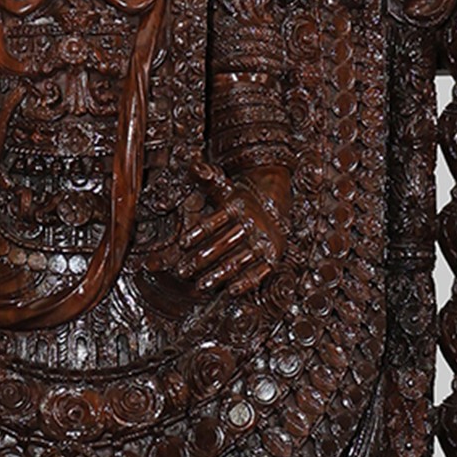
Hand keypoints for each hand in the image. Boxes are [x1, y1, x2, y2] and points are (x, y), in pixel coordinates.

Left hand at [175, 161, 286, 295]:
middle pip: (224, 243)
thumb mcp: (223, 186)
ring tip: (200, 285)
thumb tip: (194, 164)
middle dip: (202, 259)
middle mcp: (251, 224)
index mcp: (237, 206)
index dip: (198, 233)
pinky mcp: (272, 257)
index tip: (182, 244)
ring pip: (238, 260)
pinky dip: (246, 283)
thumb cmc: (239, 200)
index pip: (214, 221)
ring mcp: (262, 242)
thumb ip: (206, 177)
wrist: (274, 206)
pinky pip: (259, 273)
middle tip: (183, 271)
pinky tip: (230, 292)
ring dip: (218, 274)